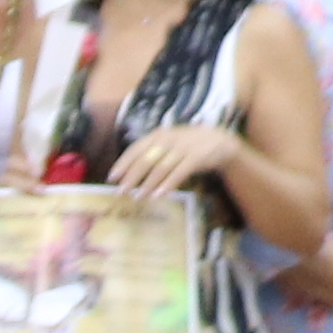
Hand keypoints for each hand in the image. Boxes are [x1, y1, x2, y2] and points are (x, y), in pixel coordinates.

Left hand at [106, 123, 234, 197]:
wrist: (220, 140)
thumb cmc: (188, 145)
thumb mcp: (168, 143)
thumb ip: (151, 152)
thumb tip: (128, 171)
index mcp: (158, 135)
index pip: (136, 149)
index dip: (123, 163)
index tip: (112, 178)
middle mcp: (168, 139)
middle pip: (145, 159)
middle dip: (132, 177)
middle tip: (121, 192)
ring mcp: (183, 148)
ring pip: (161, 167)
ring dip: (148, 184)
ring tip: (139, 197)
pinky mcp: (196, 158)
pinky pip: (179, 172)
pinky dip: (168, 184)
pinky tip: (159, 195)